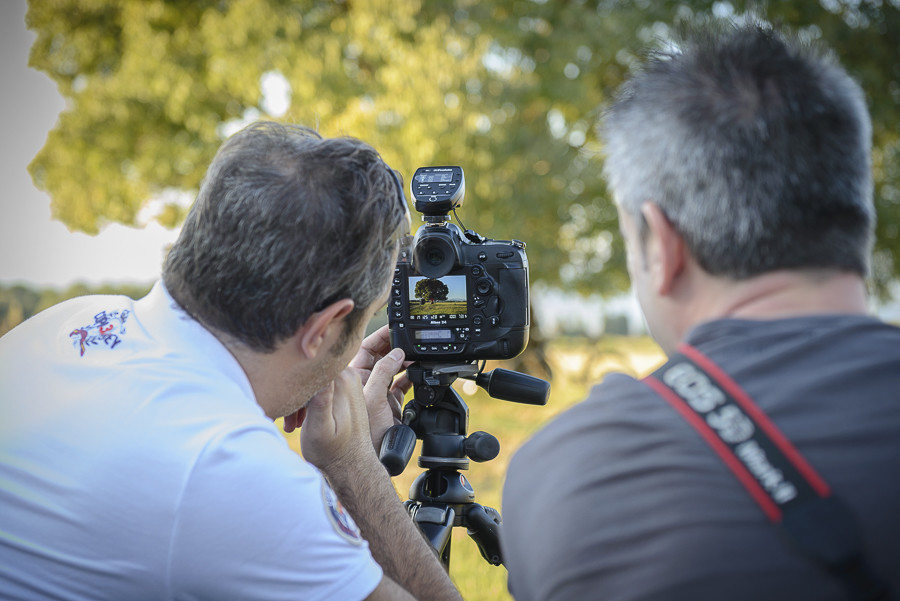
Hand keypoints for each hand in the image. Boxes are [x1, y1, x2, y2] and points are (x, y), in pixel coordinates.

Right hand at [299, 368, 373, 475]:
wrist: (350, 466)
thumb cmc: (333, 452)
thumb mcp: (320, 428)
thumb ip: (320, 399)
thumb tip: (317, 370)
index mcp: (341, 378)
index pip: (307, 364)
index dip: (291, 382)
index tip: (288, 405)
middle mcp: (347, 373)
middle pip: (309, 372)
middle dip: (293, 393)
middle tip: (289, 422)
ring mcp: (347, 380)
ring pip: (312, 380)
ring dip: (298, 400)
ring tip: (293, 425)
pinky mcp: (344, 389)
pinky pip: (318, 387)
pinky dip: (306, 403)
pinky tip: (300, 422)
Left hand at [349, 326, 411, 449]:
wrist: (370, 459)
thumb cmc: (361, 433)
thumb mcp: (372, 397)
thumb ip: (382, 373)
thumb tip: (396, 353)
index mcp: (354, 376)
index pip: (366, 347)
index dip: (381, 336)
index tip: (396, 327)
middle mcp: (366, 382)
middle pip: (382, 355)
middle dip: (396, 346)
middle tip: (412, 338)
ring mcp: (379, 392)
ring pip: (394, 368)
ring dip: (406, 360)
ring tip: (418, 354)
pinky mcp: (391, 403)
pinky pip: (403, 383)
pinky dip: (413, 376)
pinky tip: (420, 373)